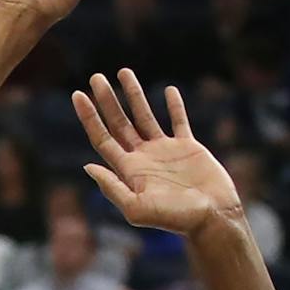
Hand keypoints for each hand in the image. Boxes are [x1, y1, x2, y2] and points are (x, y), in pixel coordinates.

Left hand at [74, 71, 241, 236]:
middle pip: (119, 123)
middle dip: (107, 100)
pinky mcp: (188, 147)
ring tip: (124, 71)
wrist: (212, 218)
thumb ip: (112, 188)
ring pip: (145, 116)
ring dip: (134, 95)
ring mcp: (165, 151)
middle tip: (96, 77)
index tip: (77, 94)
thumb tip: (87, 167)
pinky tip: (168, 90)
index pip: (102, 138)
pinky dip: (174, 105)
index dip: (89, 117)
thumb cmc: (175, 218)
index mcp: (128, 170)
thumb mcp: (137, 208)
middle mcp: (143, 158)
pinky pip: (179, 121)